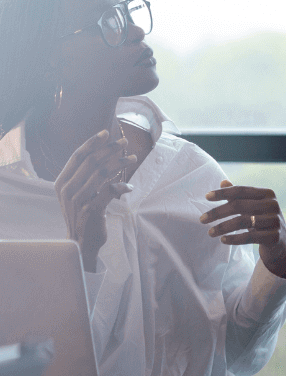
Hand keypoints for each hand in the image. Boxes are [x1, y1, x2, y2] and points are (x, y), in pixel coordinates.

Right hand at [53, 129, 134, 271]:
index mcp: (62, 182)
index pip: (77, 156)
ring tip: (133, 159)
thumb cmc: (82, 214)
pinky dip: (122, 186)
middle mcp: (67, 190)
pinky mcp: (91, 210)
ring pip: (102, 172)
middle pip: (91, 161)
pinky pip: (109, 191)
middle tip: (125, 143)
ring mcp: (78, 200)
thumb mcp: (78, 193)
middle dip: (110, 149)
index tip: (106, 133)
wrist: (81, 242)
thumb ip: (84, 175)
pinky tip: (129, 186)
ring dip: (120, 163)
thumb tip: (102, 151)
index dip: (92, 143)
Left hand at [200, 179, 285, 277]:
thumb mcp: (253, 207)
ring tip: (210, 232)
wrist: (280, 244)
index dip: (223, 193)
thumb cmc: (263, 222)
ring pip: (243, 221)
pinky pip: (249, 237)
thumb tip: (223, 182)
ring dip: (223, 227)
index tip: (207, 197)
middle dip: (218, 212)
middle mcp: (272, 205)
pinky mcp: (274, 237)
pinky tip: (222, 240)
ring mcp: (274, 221)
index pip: (241, 190)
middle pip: (239, 206)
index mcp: (267, 194)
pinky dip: (234, 238)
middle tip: (202, 219)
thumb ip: (240, 195)